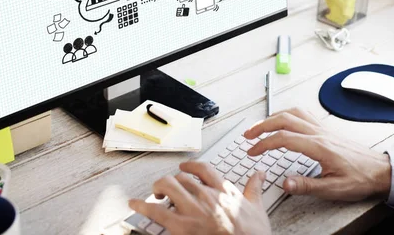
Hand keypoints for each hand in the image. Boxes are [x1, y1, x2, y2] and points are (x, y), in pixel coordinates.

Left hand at [129, 161, 271, 234]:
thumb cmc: (252, 234)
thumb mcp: (257, 208)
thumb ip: (254, 188)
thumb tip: (259, 174)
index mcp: (223, 190)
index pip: (202, 168)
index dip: (190, 165)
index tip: (185, 167)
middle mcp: (206, 195)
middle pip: (181, 177)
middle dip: (172, 181)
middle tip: (168, 188)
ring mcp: (193, 210)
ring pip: (168, 186)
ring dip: (158, 188)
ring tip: (155, 194)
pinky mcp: (182, 226)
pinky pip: (156, 211)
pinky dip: (142, 206)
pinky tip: (134, 204)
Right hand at [244, 108, 390, 201]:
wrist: (381, 170)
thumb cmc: (360, 178)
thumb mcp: (334, 189)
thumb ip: (307, 185)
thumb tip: (285, 183)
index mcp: (318, 146)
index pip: (283, 138)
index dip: (264, 144)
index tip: (252, 151)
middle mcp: (319, 133)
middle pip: (284, 119)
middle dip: (262, 125)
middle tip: (248, 135)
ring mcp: (323, 128)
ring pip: (293, 113)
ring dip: (273, 117)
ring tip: (260, 126)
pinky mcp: (326, 129)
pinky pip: (303, 113)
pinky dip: (288, 113)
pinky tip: (284, 120)